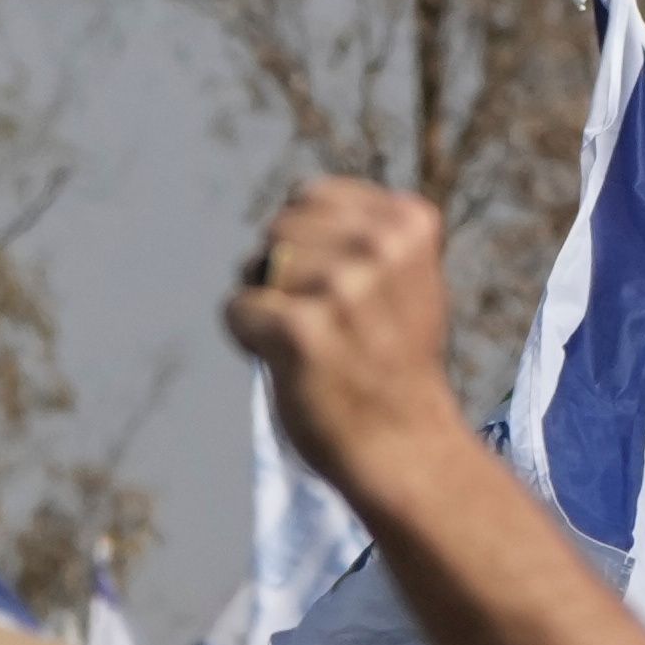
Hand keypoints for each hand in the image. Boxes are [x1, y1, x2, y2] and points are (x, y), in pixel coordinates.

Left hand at [221, 180, 459, 494]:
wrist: (406, 447)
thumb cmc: (393, 363)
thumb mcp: (404, 277)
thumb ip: (364, 231)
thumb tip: (297, 198)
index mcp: (409, 221)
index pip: (311, 198)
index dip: (308, 246)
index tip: (341, 294)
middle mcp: (379, 245)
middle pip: (278, 230)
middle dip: (282, 274)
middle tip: (322, 325)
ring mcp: (341, 286)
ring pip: (253, 269)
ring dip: (266, 308)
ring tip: (311, 347)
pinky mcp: (301, 329)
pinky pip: (235, 310)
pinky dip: (247, 338)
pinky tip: (288, 364)